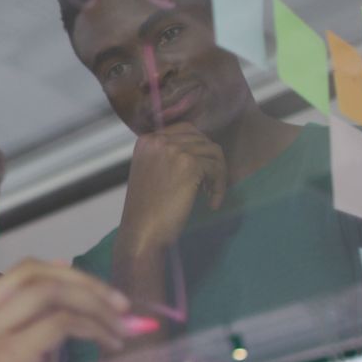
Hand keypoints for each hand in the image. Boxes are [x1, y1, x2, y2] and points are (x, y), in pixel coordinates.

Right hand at [0, 259, 129, 361]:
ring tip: (121, 327)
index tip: (99, 290)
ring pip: (46, 292)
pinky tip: (109, 342)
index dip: (64, 273)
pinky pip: (58, 324)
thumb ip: (38, 329)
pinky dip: (91, 327)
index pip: (17, 274)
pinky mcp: (5, 357)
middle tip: (120, 304)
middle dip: (83, 281)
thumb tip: (71, 295)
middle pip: (31, 273)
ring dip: (94, 304)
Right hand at [120, 122, 226, 251]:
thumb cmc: (146, 210)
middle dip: (210, 161)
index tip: (200, 174)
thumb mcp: (150, 172)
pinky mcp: (190, 163)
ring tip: (210, 196)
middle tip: (207, 186)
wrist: (141, 232)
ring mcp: (174, 150)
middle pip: (201, 139)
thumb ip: (167, 156)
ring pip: (213, 152)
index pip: (185, 130)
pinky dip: (219, 187)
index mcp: (146, 140)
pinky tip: (212, 204)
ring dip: (217, 174)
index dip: (198, 151)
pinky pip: (217, 168)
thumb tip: (201, 148)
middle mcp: (158, 140)